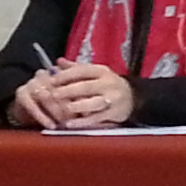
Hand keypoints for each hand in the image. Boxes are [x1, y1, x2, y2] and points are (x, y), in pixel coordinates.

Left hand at [15, 62, 134, 130]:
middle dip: (69, 90)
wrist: (133, 98)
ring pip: (93, 103)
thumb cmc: (107, 84)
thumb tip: (58, 62)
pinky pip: (96, 119)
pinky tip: (70, 124)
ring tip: (64, 108)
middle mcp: (108, 84)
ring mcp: (112, 100)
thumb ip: (76, 68)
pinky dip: (82, 122)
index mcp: (102, 71)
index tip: (52, 79)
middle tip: (53, 94)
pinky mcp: (113, 114)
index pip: (82, 71)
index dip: (66, 75)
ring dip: (78, 106)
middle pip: (87, 87)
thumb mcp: (95, 73)